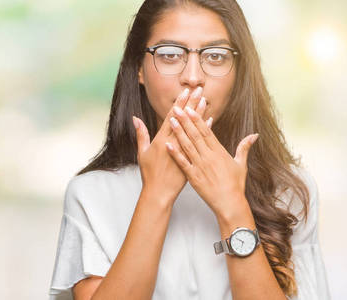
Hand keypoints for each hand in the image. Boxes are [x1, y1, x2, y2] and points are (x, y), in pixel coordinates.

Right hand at [132, 87, 209, 206]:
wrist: (159, 192)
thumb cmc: (149, 173)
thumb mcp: (142, 152)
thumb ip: (141, 134)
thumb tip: (135, 118)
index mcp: (160, 140)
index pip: (171, 117)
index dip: (179, 103)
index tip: (185, 91)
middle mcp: (172, 143)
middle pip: (184, 119)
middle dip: (191, 103)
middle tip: (199, 89)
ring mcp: (182, 151)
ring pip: (192, 128)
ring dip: (199, 114)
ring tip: (205, 100)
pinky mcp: (190, 158)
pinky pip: (199, 142)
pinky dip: (204, 132)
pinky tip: (210, 121)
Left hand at [165, 104, 258, 217]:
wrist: (230, 203)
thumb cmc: (236, 185)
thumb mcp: (241, 164)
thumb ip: (244, 147)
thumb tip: (254, 135)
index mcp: (219, 152)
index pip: (207, 131)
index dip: (197, 119)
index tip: (191, 108)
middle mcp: (209, 157)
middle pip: (195, 135)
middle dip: (185, 121)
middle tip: (177, 108)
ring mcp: (200, 167)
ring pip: (187, 146)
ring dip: (179, 133)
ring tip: (171, 120)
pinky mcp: (193, 177)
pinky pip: (183, 163)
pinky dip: (175, 154)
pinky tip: (168, 144)